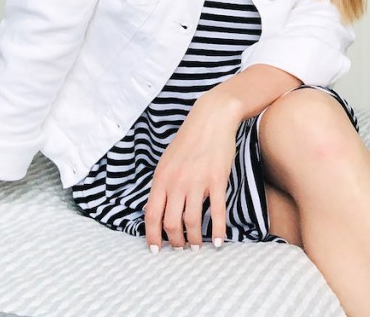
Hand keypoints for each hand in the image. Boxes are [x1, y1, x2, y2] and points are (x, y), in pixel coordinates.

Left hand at [143, 98, 239, 251]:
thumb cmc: (189, 140)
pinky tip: (218, 241)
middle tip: (180, 248)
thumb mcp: (167, 162)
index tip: (156, 250)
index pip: (151, 215)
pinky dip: (217, 230)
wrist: (211, 119)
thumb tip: (155, 209)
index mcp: (161, 178)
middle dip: (174, 241)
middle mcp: (176, 182)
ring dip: (194, 239)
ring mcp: (197, 181)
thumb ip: (161, 185)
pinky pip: (217, 211)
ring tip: (196, 246)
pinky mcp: (217, 180)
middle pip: (170, 223)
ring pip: (192, 221)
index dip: (152, 236)